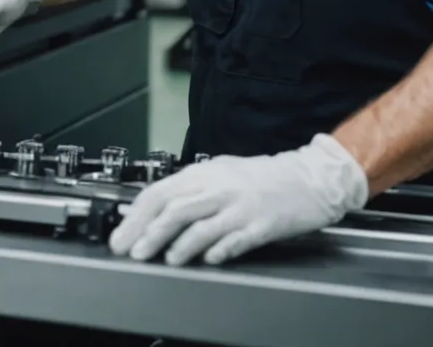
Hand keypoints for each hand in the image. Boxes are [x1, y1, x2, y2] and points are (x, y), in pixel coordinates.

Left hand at [109, 134, 367, 265]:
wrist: (310, 178)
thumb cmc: (263, 177)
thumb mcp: (220, 173)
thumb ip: (190, 189)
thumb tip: (155, 207)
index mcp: (204, 174)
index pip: (159, 192)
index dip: (136, 216)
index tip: (121, 234)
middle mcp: (219, 188)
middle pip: (173, 209)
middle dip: (147, 233)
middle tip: (132, 252)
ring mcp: (240, 206)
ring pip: (199, 225)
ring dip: (177, 245)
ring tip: (165, 259)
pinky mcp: (262, 225)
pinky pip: (235, 239)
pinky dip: (218, 250)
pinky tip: (207, 260)